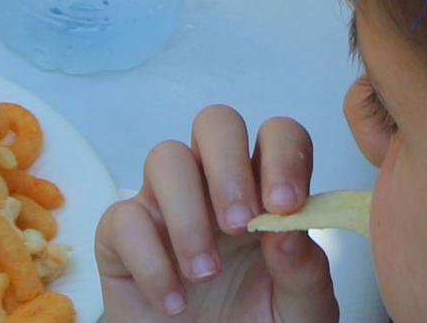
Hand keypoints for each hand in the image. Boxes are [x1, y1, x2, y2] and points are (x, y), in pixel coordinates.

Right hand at [97, 108, 336, 322]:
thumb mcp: (301, 311)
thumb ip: (305, 272)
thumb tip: (286, 231)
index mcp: (265, 192)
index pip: (278, 136)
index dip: (283, 155)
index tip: (285, 205)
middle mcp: (214, 187)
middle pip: (216, 123)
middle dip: (228, 167)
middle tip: (239, 227)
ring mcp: (165, 206)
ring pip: (165, 157)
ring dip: (188, 216)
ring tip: (205, 275)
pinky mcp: (121, 238)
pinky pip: (123, 218)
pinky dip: (150, 261)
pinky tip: (174, 302)